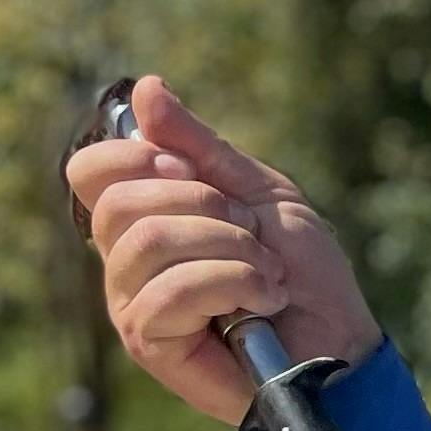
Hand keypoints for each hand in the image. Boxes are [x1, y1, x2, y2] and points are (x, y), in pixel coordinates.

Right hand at [66, 71, 380, 425]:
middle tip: (253, 234)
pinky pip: (169, 291)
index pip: (90, 171)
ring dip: (228, 248)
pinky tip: (261, 302)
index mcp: (143, 218)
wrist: (340, 339)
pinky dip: (231, 283)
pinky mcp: (149, 342)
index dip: (137, 158)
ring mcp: (131, 302)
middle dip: (204, 206)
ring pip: (148, 244)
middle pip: (118, 204)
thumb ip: (199, 146)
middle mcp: (124, 260)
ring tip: (267, 273)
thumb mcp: (257, 192)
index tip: (194, 171)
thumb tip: (146, 87)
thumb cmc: (303, 272)